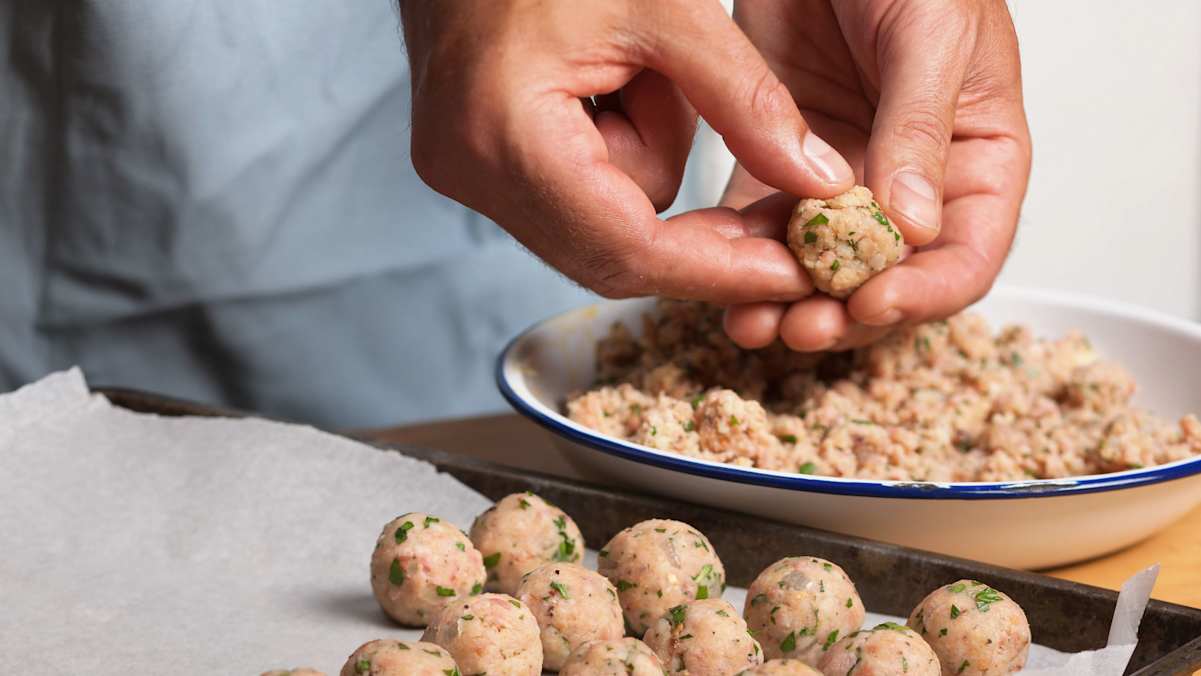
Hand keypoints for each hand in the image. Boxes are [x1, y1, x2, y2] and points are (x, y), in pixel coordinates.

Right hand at [400, 0, 855, 302]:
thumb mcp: (668, 9)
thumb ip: (746, 102)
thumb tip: (817, 181)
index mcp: (509, 136)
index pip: (628, 247)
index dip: (718, 270)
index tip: (793, 275)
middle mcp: (472, 172)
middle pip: (612, 253)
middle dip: (693, 227)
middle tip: (774, 211)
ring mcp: (467, 170)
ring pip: (602, 224)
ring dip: (648, 160)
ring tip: (644, 71)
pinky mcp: (478, 161)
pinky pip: (575, 194)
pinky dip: (618, 151)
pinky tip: (618, 84)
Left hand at [721, 0, 1031, 350]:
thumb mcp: (931, 35)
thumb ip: (920, 129)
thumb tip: (913, 227)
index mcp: (976, 159)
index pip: (966, 255)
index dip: (924, 293)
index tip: (871, 302)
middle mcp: (911, 182)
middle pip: (889, 278)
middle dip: (844, 311)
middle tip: (799, 328)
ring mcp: (844, 176)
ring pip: (820, 264)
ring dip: (787, 299)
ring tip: (749, 323)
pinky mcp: (781, 162)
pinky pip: (763, 223)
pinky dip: (743, 254)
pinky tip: (716, 275)